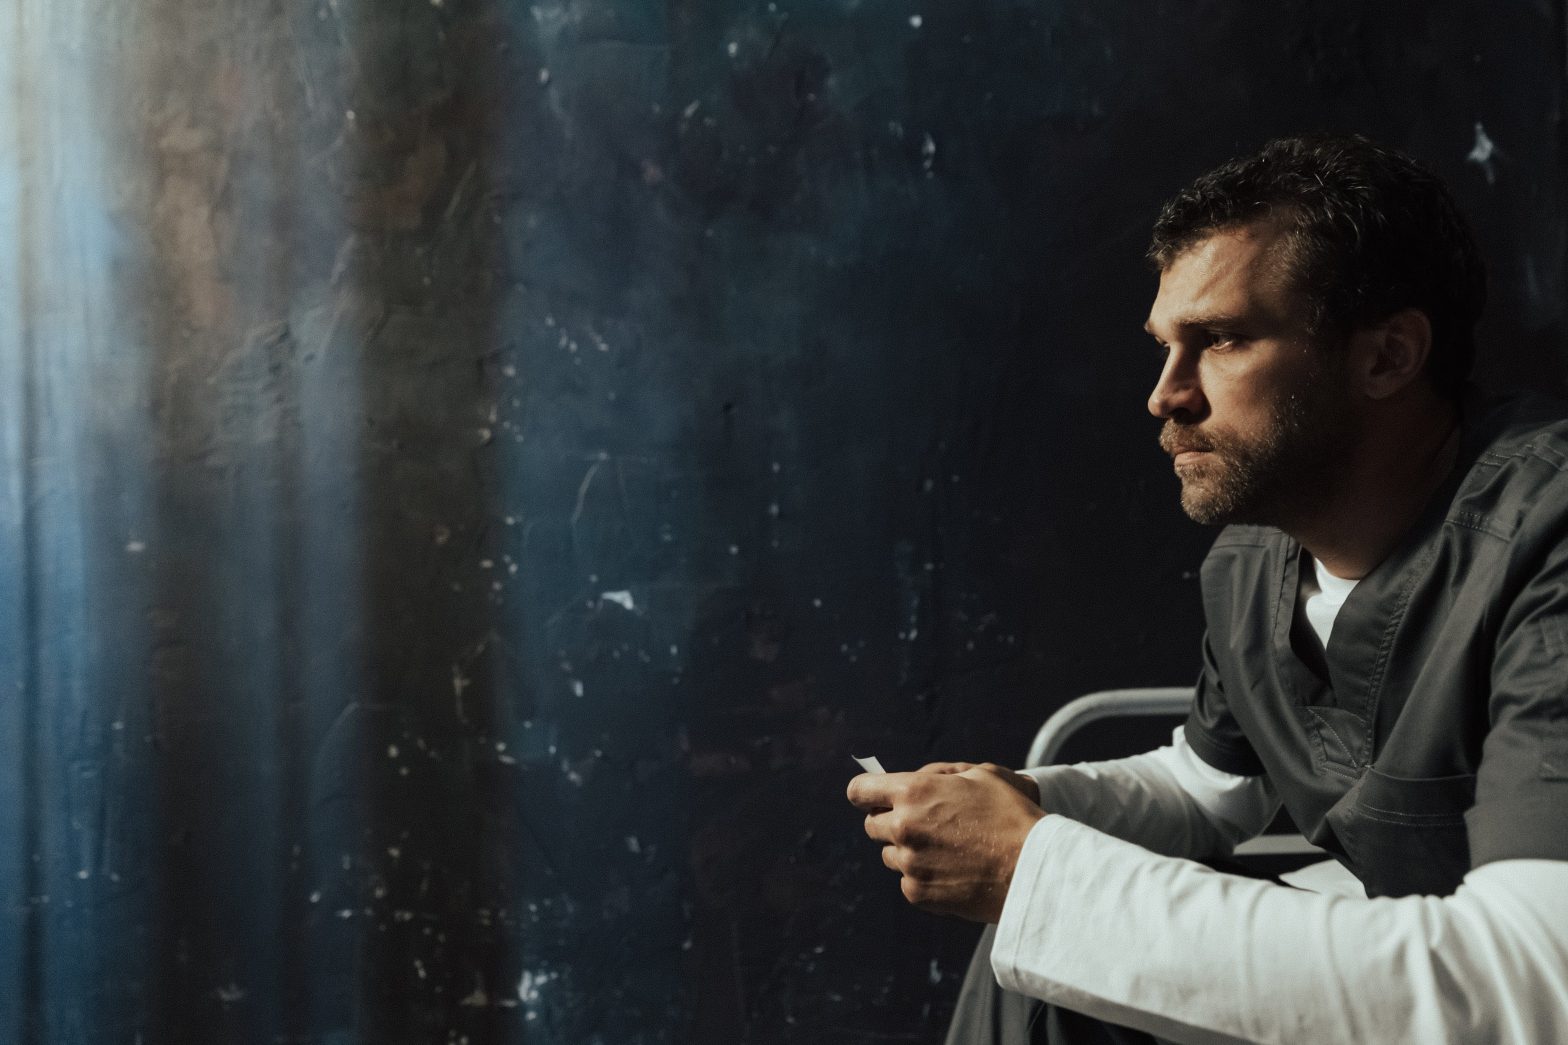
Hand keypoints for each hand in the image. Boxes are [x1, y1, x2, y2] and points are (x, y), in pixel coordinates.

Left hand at [847, 765, 1045, 922]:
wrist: (1034, 868)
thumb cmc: (1012, 816)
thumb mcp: (980, 775)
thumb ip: (938, 775)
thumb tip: (913, 780)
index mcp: (914, 792)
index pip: (860, 790)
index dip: (866, 792)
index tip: (874, 796)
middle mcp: (903, 827)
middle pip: (872, 824)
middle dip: (890, 820)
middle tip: (921, 822)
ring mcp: (909, 863)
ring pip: (890, 854)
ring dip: (907, 850)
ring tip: (945, 849)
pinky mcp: (918, 893)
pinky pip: (908, 881)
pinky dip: (923, 876)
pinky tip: (952, 870)